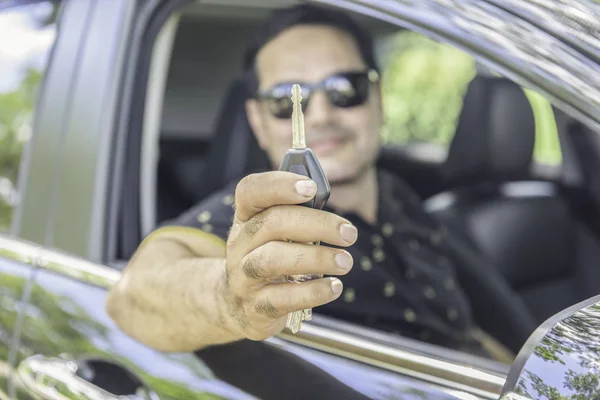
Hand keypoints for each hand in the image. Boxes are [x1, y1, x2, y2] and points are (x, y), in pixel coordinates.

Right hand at [222, 171, 357, 340]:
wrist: (239, 308)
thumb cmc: (268, 260)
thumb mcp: (274, 237)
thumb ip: (298, 220)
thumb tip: (335, 218)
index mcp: (246, 218)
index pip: (251, 191)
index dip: (279, 185)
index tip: (311, 188)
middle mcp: (240, 244)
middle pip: (272, 222)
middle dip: (317, 224)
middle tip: (348, 233)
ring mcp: (243, 277)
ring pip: (273, 259)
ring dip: (316, 257)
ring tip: (345, 261)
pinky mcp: (255, 307)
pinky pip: (283, 298)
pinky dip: (312, 292)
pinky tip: (334, 287)